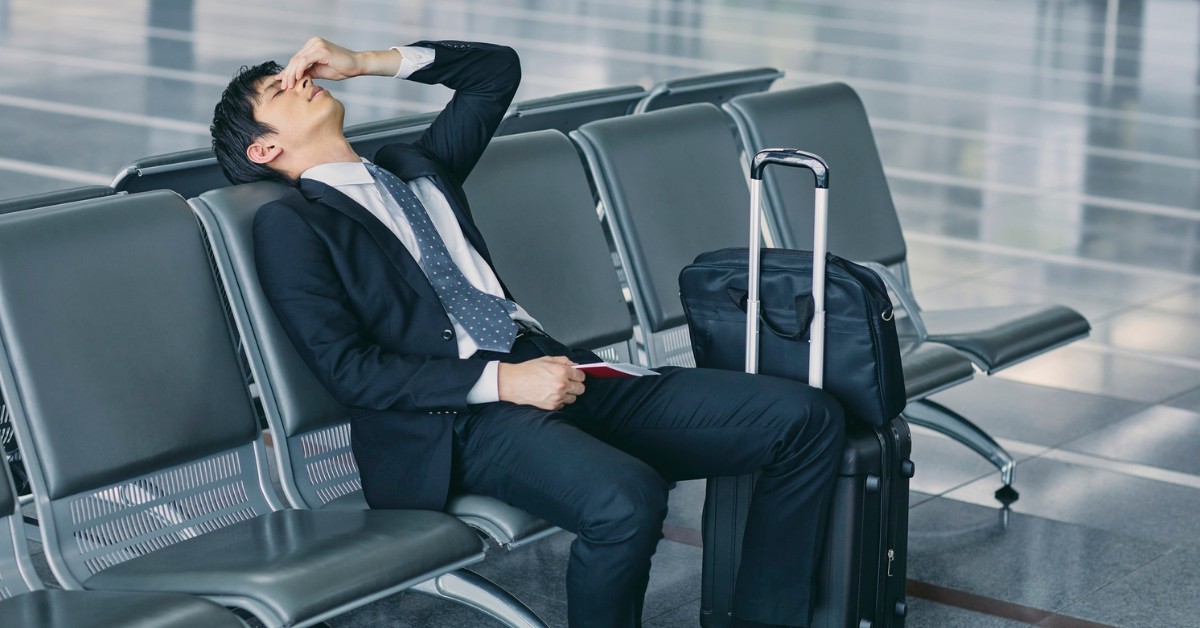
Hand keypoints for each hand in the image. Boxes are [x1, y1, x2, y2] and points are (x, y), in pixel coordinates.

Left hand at [277, 37, 400, 89]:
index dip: (288, 72)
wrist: (357, 65)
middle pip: (295, 59)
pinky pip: (305, 60)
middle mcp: (313, 42)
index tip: (282, 82)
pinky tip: (296, 78)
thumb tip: (295, 79)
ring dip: (291, 74)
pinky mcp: (321, 49)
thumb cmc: (342, 68)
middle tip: (283, 86)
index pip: (296, 59)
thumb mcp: (320, 71)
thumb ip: (308, 72)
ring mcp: (317, 44)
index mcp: (312, 46)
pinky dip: (299, 70)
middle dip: (287, 74)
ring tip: (288, 85)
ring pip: (298, 60)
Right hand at [498, 356, 585, 410]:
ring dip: (569, 394)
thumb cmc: (528, 370)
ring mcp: (557, 397)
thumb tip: (575, 365)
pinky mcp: (552, 406)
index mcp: (562, 372)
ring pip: (573, 398)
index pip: (581, 376)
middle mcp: (562, 385)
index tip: (575, 375)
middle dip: (576, 385)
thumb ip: (564, 361)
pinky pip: (563, 404)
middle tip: (568, 382)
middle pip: (581, 389)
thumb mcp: (547, 359)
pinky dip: (560, 400)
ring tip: (557, 388)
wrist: (514, 383)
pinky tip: (551, 394)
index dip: (578, 375)